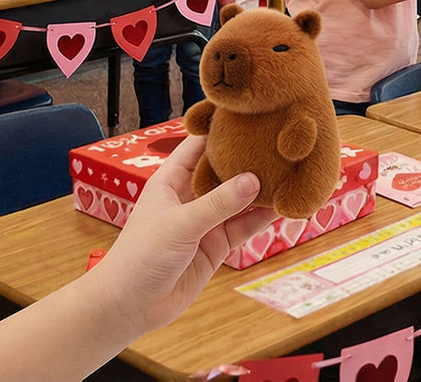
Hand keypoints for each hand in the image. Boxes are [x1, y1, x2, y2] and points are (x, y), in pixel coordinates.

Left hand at [89, 133, 273, 333]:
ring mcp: (205, 222)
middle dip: (249, 158)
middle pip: (225, 170)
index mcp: (171, 180)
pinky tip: (283, 207)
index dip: (221, 128)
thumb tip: (254, 180)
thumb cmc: (140, 257)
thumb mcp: (180, 224)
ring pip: (239, 200)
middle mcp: (190, 196)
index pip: (199, 144)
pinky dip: (263, 219)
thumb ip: (218, 203)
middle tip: (280, 141)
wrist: (129, 307)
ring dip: (261, 190)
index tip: (249, 112)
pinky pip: (244, 227)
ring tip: (291, 173)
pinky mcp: (216, 246)